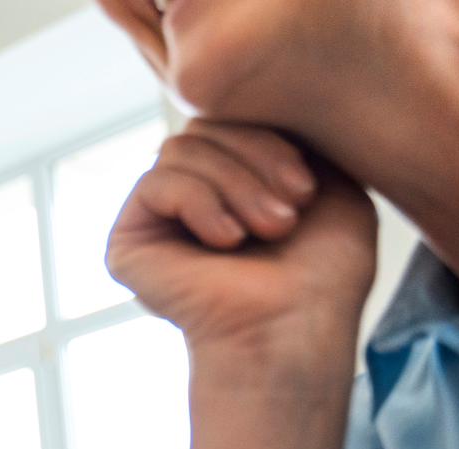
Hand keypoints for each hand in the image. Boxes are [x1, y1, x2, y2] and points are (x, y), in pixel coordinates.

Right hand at [107, 120, 377, 448]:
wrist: (290, 329)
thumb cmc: (320, 274)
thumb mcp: (330, 184)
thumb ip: (290, 139)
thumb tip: (244, 108)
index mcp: (233, 180)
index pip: (234, 119)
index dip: (271, 138)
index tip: (308, 189)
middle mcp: (191, 196)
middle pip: (205, 126)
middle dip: (255, 159)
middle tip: (289, 213)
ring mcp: (157, 218)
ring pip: (182, 149)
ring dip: (234, 185)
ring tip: (265, 230)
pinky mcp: (128, 240)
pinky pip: (157, 182)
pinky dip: (200, 203)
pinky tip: (226, 241)